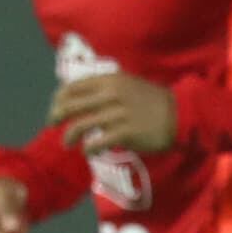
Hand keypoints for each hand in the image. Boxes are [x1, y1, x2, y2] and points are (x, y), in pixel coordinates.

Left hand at [46, 73, 178, 156]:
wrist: (179, 113)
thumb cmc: (150, 100)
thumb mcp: (127, 84)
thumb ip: (104, 88)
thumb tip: (80, 99)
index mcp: (109, 79)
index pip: (73, 87)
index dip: (59, 99)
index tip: (55, 108)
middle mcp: (111, 94)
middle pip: (72, 105)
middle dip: (57, 116)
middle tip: (52, 125)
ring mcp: (118, 113)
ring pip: (81, 125)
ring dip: (69, 136)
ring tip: (67, 143)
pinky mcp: (126, 132)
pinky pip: (98, 142)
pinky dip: (89, 149)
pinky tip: (89, 152)